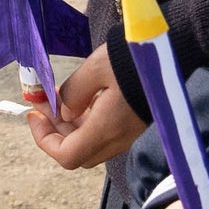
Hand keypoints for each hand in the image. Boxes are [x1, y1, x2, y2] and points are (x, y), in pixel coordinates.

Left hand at [24, 46, 145, 171]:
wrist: (172, 53)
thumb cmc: (132, 58)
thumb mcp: (95, 69)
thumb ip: (73, 93)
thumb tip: (63, 112)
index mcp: (106, 128)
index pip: (67, 155)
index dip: (44, 140)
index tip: (35, 115)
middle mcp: (118, 138)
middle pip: (77, 153)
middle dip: (55, 131)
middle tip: (44, 104)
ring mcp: (128, 133)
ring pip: (90, 143)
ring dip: (70, 126)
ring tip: (58, 97)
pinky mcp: (134, 124)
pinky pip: (104, 132)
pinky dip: (86, 121)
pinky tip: (81, 97)